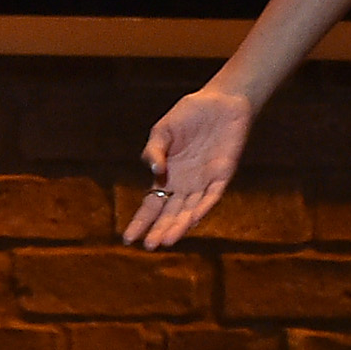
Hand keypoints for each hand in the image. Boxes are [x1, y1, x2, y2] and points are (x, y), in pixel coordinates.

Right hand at [124, 87, 252, 248]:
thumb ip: (154, 151)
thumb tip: (153, 172)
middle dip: (159, 229)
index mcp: (167, 175)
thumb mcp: (162, 131)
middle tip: (148, 247)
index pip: (151, 204)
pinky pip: (212, 196)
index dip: (141, 221)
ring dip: (179, 226)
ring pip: (189, 210)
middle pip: (170, 213)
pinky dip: (202, 208)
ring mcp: (204, 182)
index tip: (128, 238)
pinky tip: (192, 220)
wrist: (220, 102)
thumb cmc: (189, 115)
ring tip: (166, 241)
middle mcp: (185, 184)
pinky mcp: (222, 175)